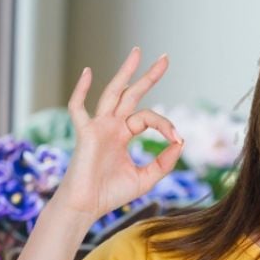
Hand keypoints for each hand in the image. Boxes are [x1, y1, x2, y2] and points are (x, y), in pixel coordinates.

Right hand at [52, 47, 184, 221]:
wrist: (86, 207)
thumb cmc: (110, 194)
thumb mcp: (146, 178)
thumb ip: (164, 162)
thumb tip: (181, 142)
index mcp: (123, 135)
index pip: (148, 118)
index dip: (166, 124)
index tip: (178, 138)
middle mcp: (110, 127)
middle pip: (131, 95)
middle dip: (148, 76)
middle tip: (164, 58)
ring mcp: (97, 127)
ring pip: (112, 94)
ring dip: (124, 73)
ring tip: (136, 52)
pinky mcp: (85, 133)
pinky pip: (78, 108)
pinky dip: (81, 90)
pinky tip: (88, 72)